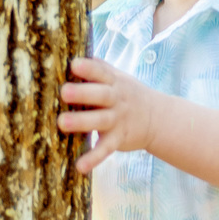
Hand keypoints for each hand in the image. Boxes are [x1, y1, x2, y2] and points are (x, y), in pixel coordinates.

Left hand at [57, 57, 158, 173]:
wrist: (157, 118)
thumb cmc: (125, 93)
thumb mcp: (117, 78)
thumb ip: (97, 68)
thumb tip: (69, 53)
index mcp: (114, 81)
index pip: (101, 71)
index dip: (88, 68)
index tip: (74, 64)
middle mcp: (116, 99)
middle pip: (100, 94)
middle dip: (83, 93)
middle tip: (64, 92)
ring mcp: (118, 120)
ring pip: (100, 121)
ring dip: (81, 122)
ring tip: (61, 123)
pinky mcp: (118, 140)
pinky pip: (105, 149)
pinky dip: (94, 158)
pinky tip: (80, 166)